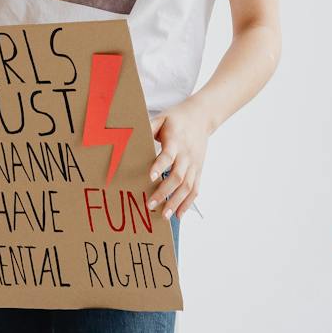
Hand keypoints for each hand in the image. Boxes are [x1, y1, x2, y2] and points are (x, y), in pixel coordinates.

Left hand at [146, 99, 212, 220]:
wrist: (202, 116)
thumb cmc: (176, 118)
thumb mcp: (161, 118)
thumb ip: (148, 128)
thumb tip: (129, 137)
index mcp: (176, 140)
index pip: (168, 155)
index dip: (159, 166)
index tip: (149, 178)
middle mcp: (187, 155)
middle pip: (178, 176)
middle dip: (164, 192)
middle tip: (150, 205)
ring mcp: (194, 164)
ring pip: (187, 187)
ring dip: (176, 202)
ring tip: (164, 216)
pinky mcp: (199, 170)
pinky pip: (195, 189)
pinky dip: (187, 204)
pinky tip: (178, 215)